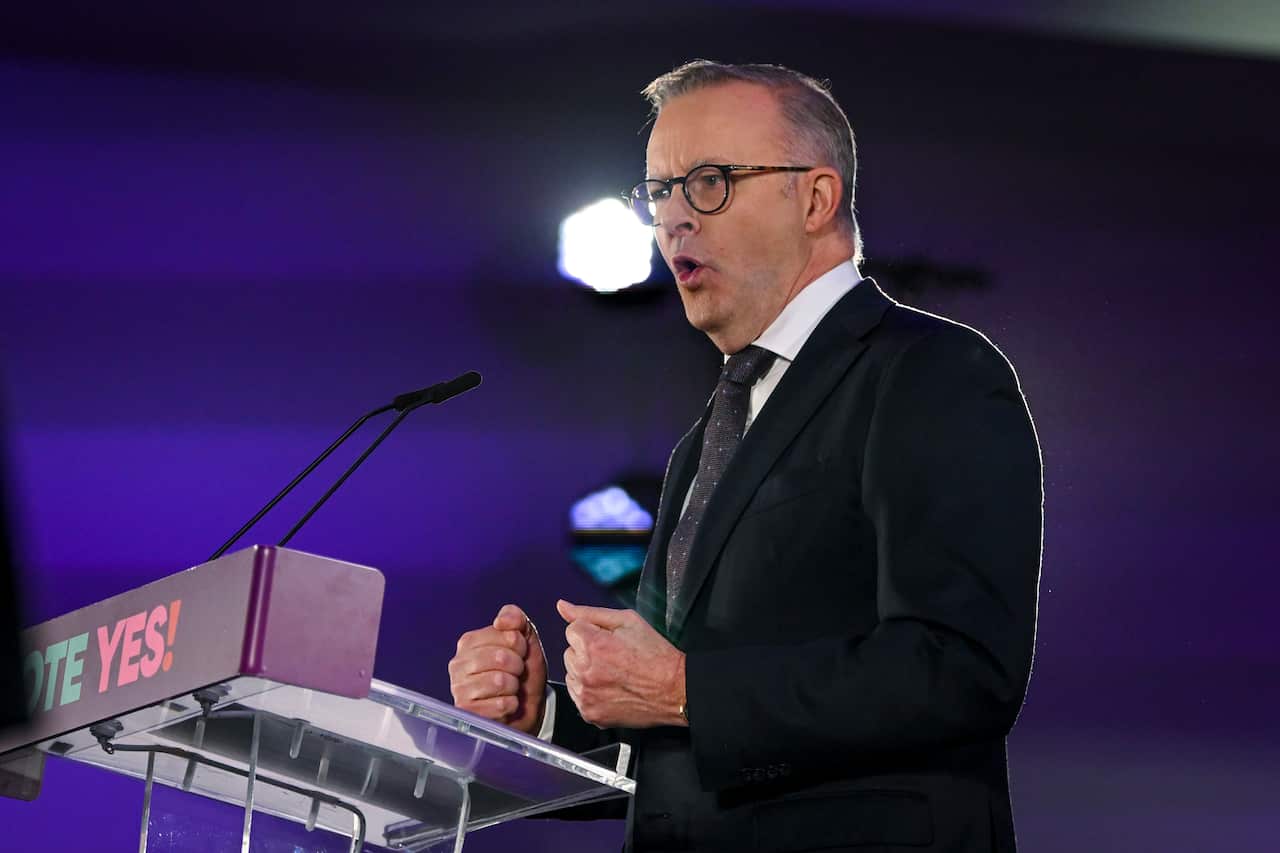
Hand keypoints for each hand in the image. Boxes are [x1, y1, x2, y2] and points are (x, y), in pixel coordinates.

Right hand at [448, 604, 547, 734]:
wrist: (526, 706)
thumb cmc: (521, 671)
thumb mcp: (524, 639)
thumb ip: (515, 618)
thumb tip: (502, 620)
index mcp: (468, 642)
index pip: (506, 635)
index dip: (520, 645)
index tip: (519, 653)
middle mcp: (458, 664)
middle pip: (501, 657)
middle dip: (517, 666)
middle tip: (515, 673)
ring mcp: (459, 689)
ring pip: (499, 681)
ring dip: (514, 686)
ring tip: (510, 688)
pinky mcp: (467, 714)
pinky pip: (500, 704)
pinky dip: (511, 705)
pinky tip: (506, 704)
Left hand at [557, 599, 685, 728]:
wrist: (674, 690)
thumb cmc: (655, 654)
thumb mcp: (627, 621)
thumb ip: (590, 612)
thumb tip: (562, 606)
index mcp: (592, 644)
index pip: (572, 630)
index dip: (592, 632)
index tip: (610, 641)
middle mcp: (584, 671)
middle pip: (569, 652)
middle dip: (586, 651)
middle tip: (613, 657)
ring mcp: (585, 694)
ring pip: (571, 674)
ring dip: (585, 671)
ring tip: (613, 673)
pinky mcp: (589, 713)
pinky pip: (578, 695)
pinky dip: (590, 692)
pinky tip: (610, 688)